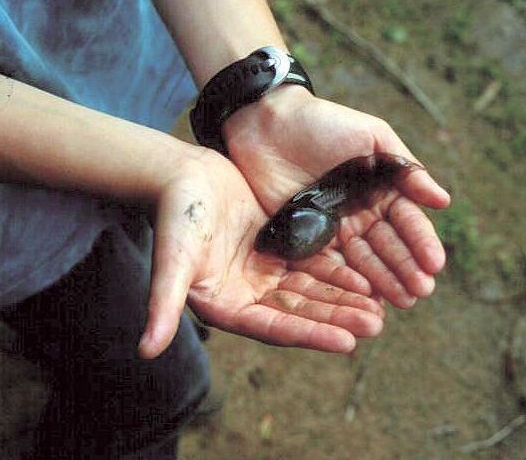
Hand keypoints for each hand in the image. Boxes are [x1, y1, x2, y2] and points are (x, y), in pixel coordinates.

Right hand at [139, 150, 384, 358]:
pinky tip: (367, 278)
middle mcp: (247, 296)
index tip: (348, 342)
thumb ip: (162, 305)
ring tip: (380, 308)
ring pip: (311, 291)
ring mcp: (264, 274)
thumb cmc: (174, 215)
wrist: (179, 174)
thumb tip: (144, 352)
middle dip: (337, 318)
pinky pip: (313, 265)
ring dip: (343, 300)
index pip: (275, 327)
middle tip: (377, 325)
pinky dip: (338, 273)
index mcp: (225, 307)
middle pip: (301, 312)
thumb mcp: (172, 260)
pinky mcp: (276, 250)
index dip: (311, 334)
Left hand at [223, 85, 450, 308]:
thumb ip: (405, 170)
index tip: (435, 265)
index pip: (407, 223)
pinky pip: (326, 265)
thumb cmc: (323, 122)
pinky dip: (344, 282)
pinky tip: (361, 298)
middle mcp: (360, 216)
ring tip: (400, 303)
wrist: (267, 122)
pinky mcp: (303, 239)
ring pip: (361, 262)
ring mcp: (332, 230)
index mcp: (381, 192)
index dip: (421, 243)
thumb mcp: (371, 137)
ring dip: (382, 283)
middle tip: (420, 293)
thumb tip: (444, 201)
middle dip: (406, 270)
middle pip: (387, 248)